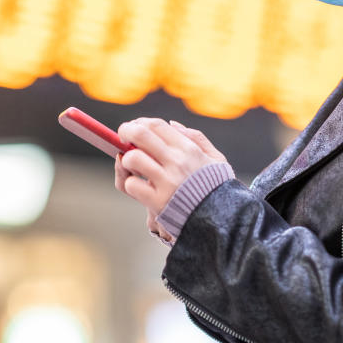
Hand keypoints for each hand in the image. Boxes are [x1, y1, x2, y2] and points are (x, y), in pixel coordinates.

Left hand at [113, 117, 227, 239]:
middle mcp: (176, 162)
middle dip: (125, 131)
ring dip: (126, 160)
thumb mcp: (215, 158)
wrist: (221, 220)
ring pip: (132, 159)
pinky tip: (138, 185)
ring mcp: (166, 182)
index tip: (134, 126)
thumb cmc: (216, 188)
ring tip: (131, 165)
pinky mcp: (157, 202)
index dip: (140, 122)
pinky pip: (131, 185)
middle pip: (140, 135)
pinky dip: (130, 184)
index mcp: (188, 149)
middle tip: (121, 138)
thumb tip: (172, 124)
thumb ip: (196, 137)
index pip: (156, 125)